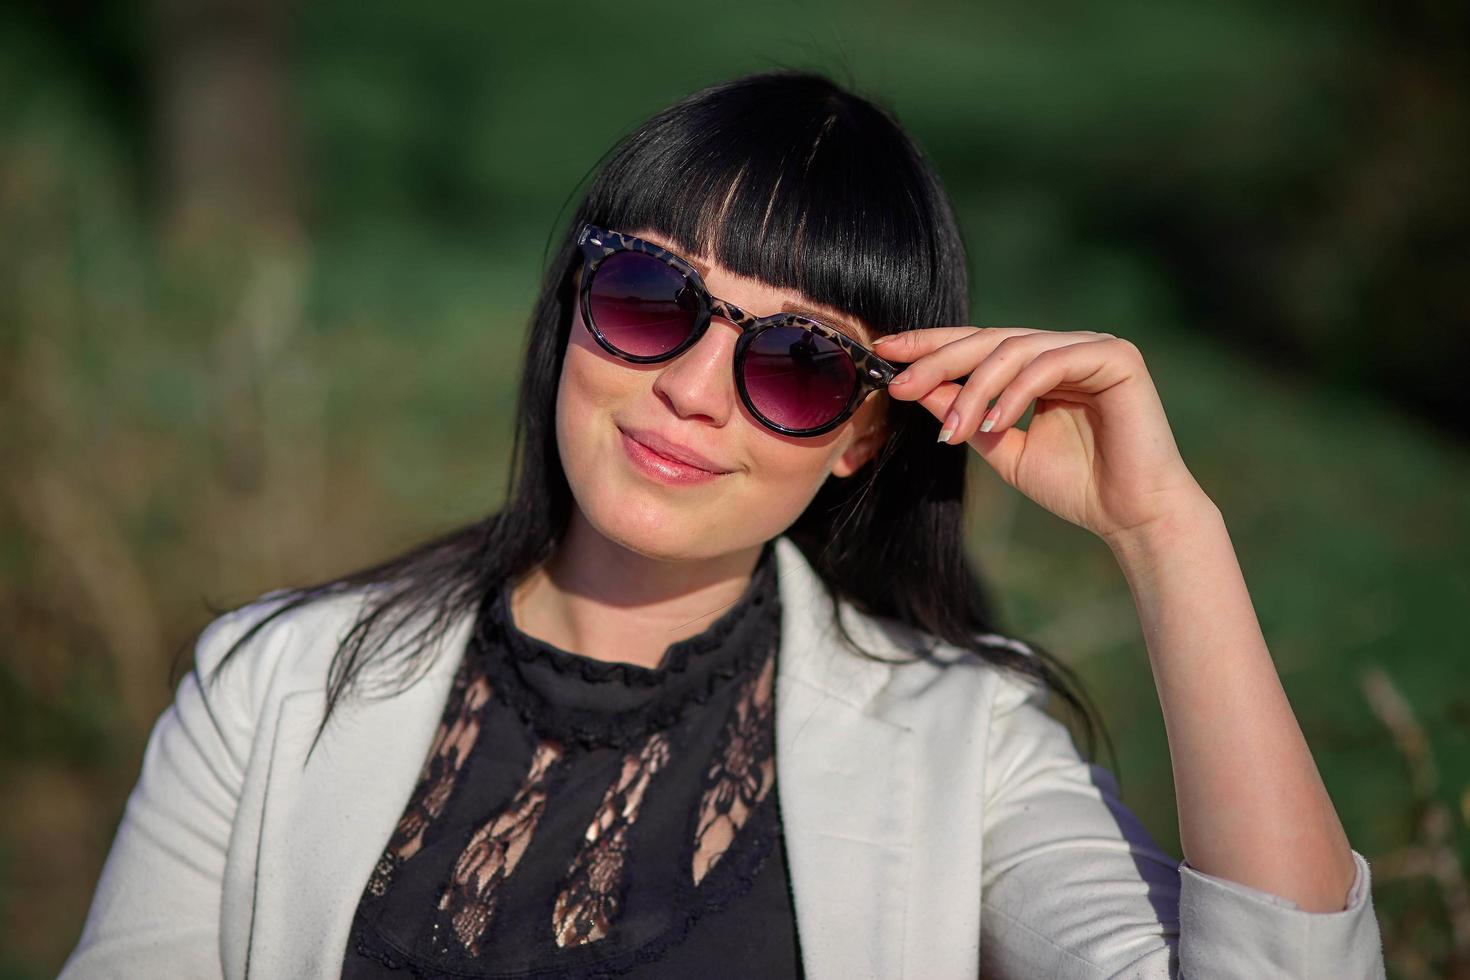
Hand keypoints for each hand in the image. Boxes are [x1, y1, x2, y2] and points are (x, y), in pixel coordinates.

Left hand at [874, 327, 1207, 543]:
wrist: (1132, 516)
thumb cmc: (1076, 486)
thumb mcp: (1002, 447)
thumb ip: (965, 415)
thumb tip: (918, 389)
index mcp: (1040, 364)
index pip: (978, 345)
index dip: (931, 346)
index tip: (886, 354)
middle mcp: (1065, 347)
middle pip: (990, 339)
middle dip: (939, 361)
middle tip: (901, 385)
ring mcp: (1091, 347)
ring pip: (1015, 350)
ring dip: (975, 389)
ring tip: (953, 430)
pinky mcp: (1116, 357)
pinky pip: (1050, 363)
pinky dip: (1016, 392)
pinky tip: (993, 423)